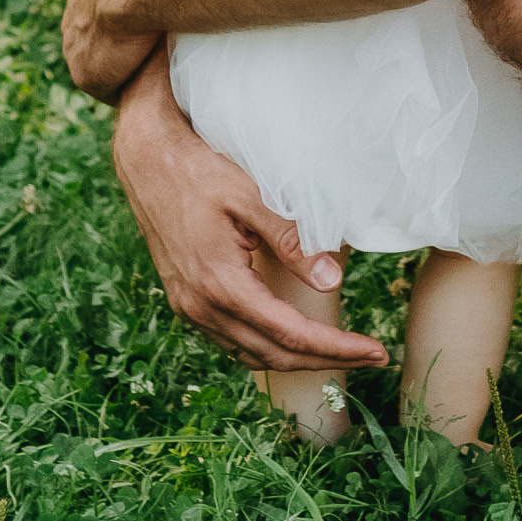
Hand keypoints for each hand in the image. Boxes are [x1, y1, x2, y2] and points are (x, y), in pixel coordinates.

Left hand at [62, 0, 164, 101]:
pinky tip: (143, 79)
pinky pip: (104, 85)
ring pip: (95, 58)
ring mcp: (77, 46)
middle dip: (107, 35)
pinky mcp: (88, 73)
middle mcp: (72, 14)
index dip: (110, 3)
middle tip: (139, 37)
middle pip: (89, 30)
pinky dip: (121, 83)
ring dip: (115, 62)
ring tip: (144, 62)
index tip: (129, 7)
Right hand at [112, 58, 388, 372]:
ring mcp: (189, 307)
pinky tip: (290, 337)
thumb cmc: (198, 169)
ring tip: (339, 352)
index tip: (375, 353)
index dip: (336, 348)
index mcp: (220, 284)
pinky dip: (266, 347)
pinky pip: (231, 340)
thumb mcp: (249, 196)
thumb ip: (290, 239)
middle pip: (273, 354)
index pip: (289, 334)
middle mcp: (201, 307)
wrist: (146, 160)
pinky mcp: (185, 300)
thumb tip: (332, 279)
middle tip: (371, 358)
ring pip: (250, 354)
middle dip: (326, 360)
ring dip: (296, 359)